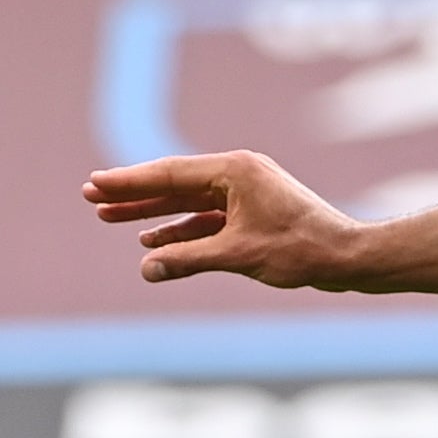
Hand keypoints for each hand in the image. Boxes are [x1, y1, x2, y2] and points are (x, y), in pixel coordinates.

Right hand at [82, 148, 358, 287]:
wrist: (346, 257)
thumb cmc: (300, 250)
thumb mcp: (238, 256)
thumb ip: (189, 259)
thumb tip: (147, 267)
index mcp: (234, 171)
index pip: (169, 175)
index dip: (128, 182)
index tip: (95, 184)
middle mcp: (238, 174)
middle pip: (174, 184)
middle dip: (133, 193)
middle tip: (91, 197)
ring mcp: (246, 193)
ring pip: (187, 203)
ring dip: (152, 213)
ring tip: (111, 218)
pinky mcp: (252, 214)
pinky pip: (206, 219)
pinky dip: (181, 230)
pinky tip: (153, 239)